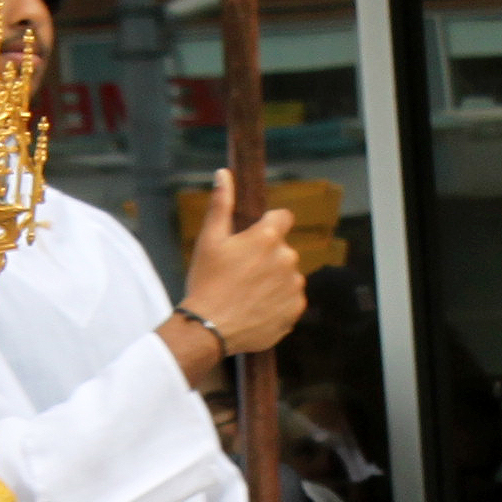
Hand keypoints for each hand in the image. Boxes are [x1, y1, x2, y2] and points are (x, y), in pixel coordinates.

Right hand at [169, 174, 306, 380]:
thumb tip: (224, 174)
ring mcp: (294, 286)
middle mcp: (288, 258)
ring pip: (287, 276)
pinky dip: (277, 303)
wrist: (209, 328)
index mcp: (268, 237)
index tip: (253, 240)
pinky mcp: (295, 310)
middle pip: (283, 250)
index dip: (269, 226)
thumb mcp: (209, 240)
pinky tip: (256, 309)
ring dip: (274, 280)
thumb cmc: (206, 281)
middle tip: (241, 274)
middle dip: (267, 257)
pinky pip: (290, 300)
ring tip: (247, 294)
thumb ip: (221, 204)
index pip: (283, 217)